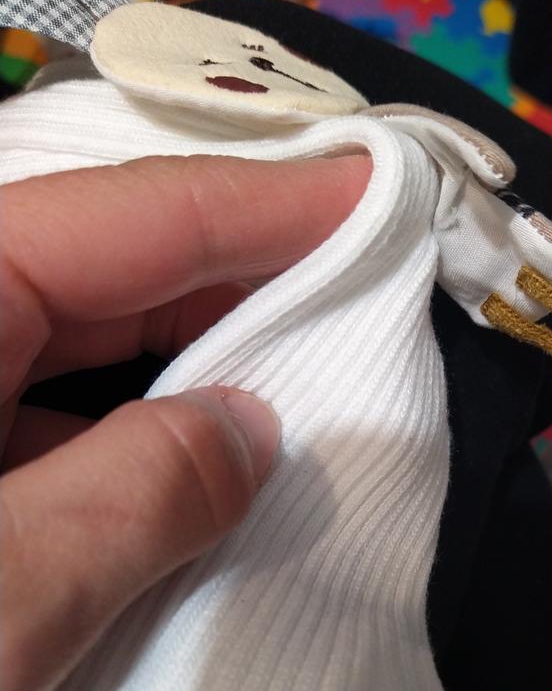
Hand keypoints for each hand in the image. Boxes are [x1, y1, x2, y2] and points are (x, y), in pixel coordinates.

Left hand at [0, 152, 370, 690]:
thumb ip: (143, 495)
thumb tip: (252, 428)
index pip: (128, 220)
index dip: (264, 203)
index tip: (371, 195)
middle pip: (100, 269)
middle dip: (234, 276)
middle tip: (354, 285)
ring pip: (72, 350)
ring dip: (185, 364)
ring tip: (297, 374)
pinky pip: (41, 424)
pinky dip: (123, 440)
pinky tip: (190, 470)